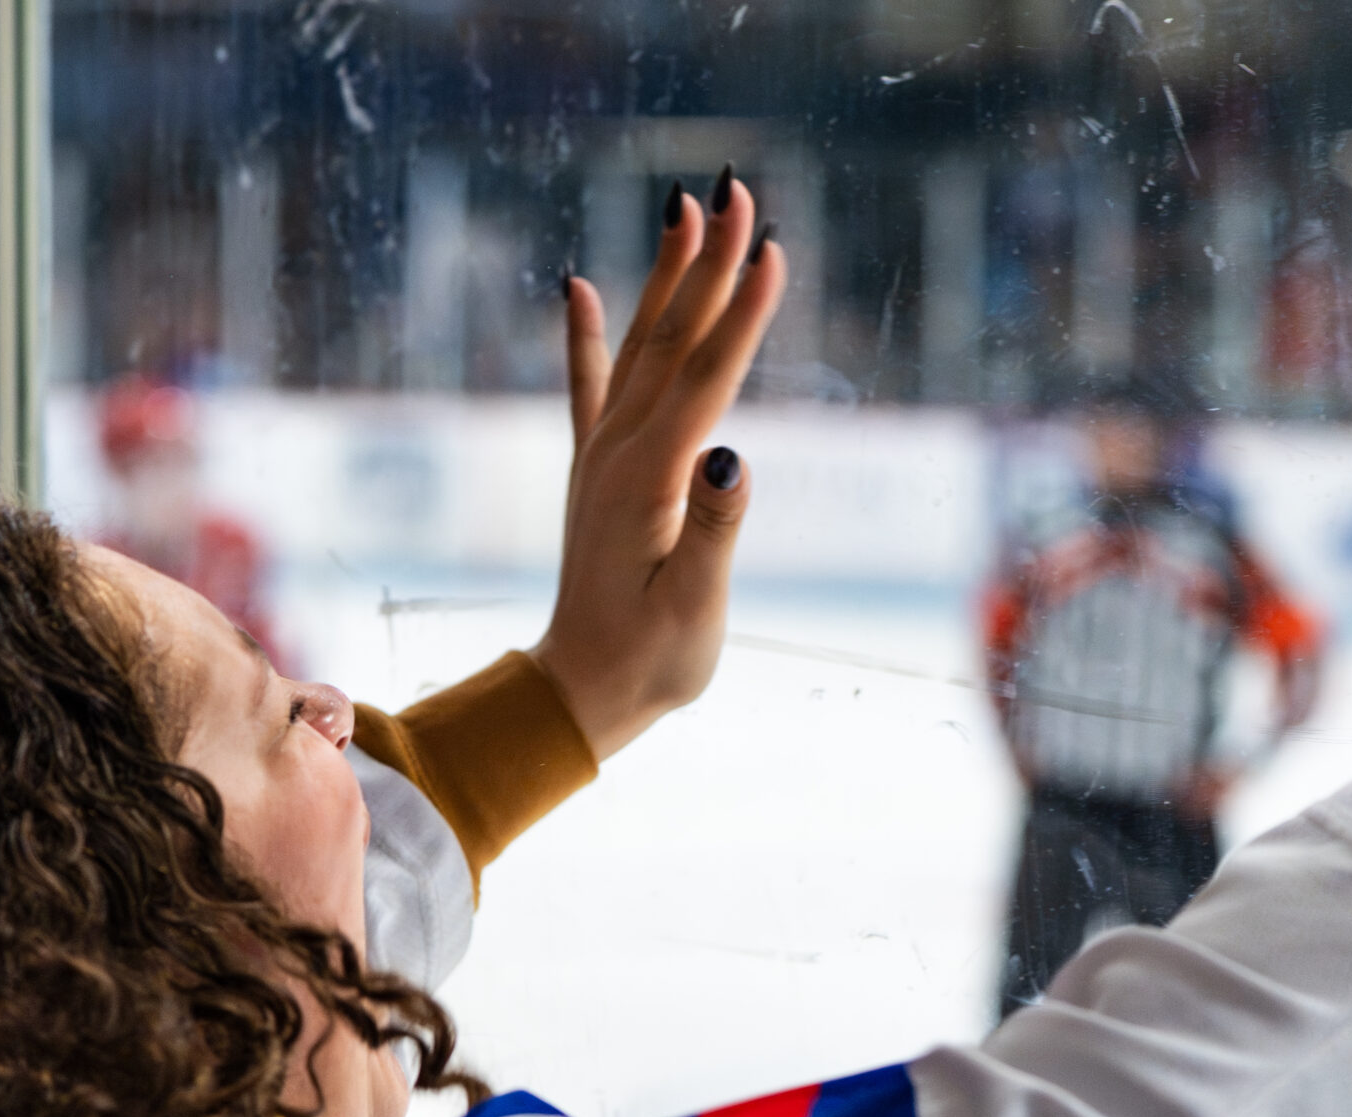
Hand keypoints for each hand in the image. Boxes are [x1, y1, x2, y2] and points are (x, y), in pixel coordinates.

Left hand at [529, 171, 786, 759]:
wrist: (583, 692)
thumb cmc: (652, 661)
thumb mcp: (694, 607)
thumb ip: (714, 530)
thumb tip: (733, 457)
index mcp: (649, 479)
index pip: (706, 378)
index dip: (741, 312)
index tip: (771, 248)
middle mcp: (618, 452)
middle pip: (674, 339)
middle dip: (708, 261)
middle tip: (737, 189)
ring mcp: (602, 457)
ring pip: (641, 346)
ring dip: (666, 276)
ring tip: (685, 208)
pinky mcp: (596, 471)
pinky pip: (590, 387)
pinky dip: (587, 335)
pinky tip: (580, 286)